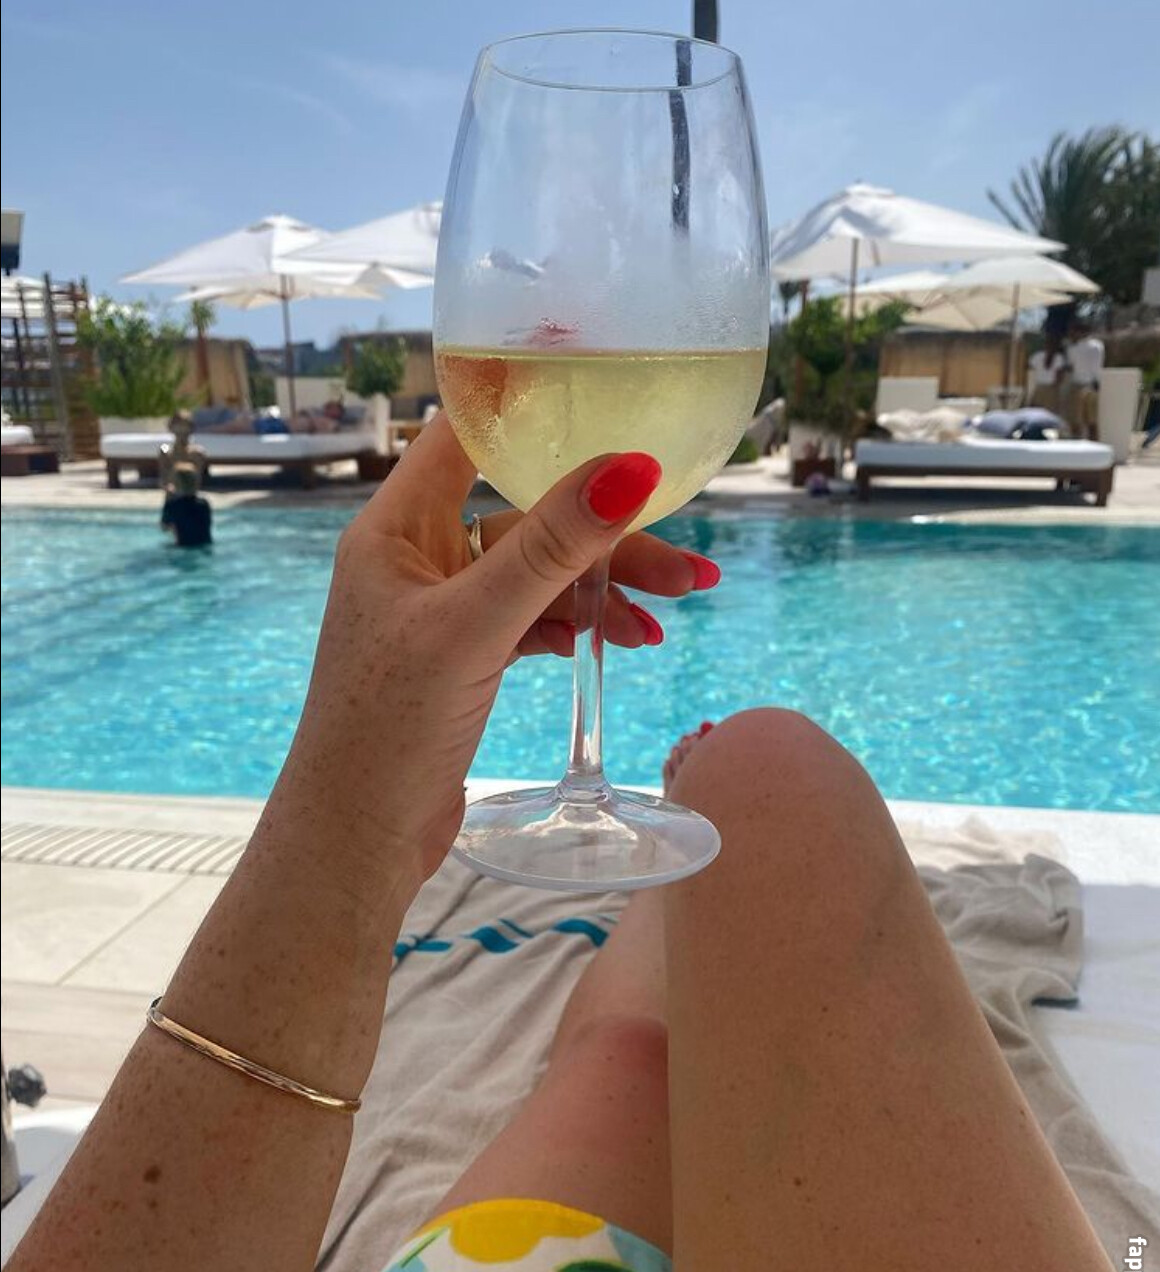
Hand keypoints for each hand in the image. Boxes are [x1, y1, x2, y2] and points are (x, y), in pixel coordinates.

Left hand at [280, 415, 720, 886]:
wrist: (357, 839)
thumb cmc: (388, 726)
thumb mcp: (475, 628)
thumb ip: (550, 549)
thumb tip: (631, 469)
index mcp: (396, 528)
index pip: (464, 434)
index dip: (531, 409)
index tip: (609, 397)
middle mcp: (416, 558)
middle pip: (525, 515)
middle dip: (605, 535)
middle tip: (687, 565)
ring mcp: (441, 610)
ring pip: (537, 574)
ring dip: (603, 589)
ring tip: (670, 616)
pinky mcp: (462, 657)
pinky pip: (531, 619)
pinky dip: (577, 626)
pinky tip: (621, 642)